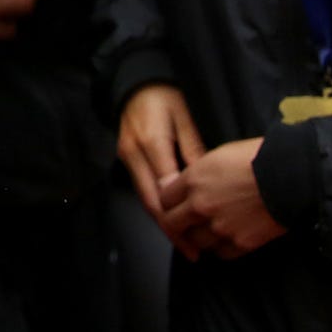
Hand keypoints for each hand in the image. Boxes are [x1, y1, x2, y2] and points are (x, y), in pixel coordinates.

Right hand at [119, 82, 205, 232]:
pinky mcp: (126, 158)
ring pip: (144, 199)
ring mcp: (126, 157)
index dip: (180, 217)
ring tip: (185, 243)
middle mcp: (133, 155)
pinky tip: (172, 219)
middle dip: (171, 230)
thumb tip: (204, 183)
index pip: (163, 191)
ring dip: (163, 223)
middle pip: (150, 202)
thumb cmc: (165, 94)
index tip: (198, 237)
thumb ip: (194, 149)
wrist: (135, 79)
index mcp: (150, 144)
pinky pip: (142, 188)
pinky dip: (157, 207)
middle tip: (193, 252)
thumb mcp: (185, 117)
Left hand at [158, 140, 286, 259]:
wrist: (293, 176)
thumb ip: (198, 174)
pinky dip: (221, 249)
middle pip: (172, 224)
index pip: (163, 199)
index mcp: (193, 180)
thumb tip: (188, 184)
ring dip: (198, 238)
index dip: (168, 202)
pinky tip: (226, 240)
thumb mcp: (220, 154)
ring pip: (195, 242)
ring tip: (206, 232)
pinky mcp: (241, 243)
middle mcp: (200, 206)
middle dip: (176, 224)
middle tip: (182, 225)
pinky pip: (221, 253)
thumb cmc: (260, 157)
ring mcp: (220, 227)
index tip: (173, 204)